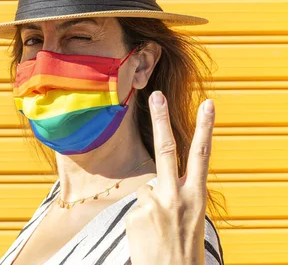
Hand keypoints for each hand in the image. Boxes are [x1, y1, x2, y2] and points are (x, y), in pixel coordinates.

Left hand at [125, 90, 214, 264]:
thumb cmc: (182, 248)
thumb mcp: (189, 217)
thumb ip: (175, 194)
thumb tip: (153, 183)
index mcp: (196, 197)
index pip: (201, 156)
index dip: (206, 128)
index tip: (208, 104)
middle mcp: (177, 198)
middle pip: (166, 149)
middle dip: (161, 119)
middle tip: (156, 95)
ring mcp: (155, 205)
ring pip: (146, 190)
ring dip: (149, 207)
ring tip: (159, 232)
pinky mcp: (137, 215)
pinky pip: (135, 208)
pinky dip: (139, 220)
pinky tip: (148, 237)